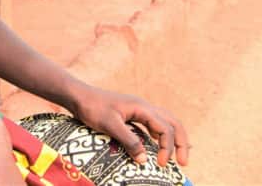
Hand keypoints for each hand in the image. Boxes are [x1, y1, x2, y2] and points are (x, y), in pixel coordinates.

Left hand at [69, 84, 188, 167]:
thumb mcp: (110, 125)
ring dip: (172, 138)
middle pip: (173, 123)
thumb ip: (129, 141)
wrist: (78, 96)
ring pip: (164, 123)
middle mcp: (144, 107)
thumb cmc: (92, 108)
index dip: (167, 148)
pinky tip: (157, 146)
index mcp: (142, 108)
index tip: (160, 164)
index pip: (165, 128)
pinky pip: (152, 125)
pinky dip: (160, 136)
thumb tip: (145, 160)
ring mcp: (138, 110)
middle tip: (184, 163)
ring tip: (177, 156)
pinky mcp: (131, 114)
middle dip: (181, 143)